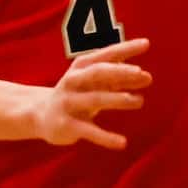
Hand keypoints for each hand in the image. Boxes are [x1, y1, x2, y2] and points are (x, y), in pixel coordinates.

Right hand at [35, 39, 152, 149]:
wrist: (41, 114)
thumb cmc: (76, 94)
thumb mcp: (93, 82)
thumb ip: (117, 79)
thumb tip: (146, 76)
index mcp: (81, 66)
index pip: (105, 55)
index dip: (125, 49)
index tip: (146, 44)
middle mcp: (73, 81)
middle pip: (97, 73)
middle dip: (120, 72)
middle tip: (142, 73)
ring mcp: (69, 102)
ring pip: (95, 99)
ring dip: (118, 99)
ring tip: (139, 101)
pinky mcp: (67, 125)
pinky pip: (89, 131)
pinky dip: (106, 137)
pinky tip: (122, 143)